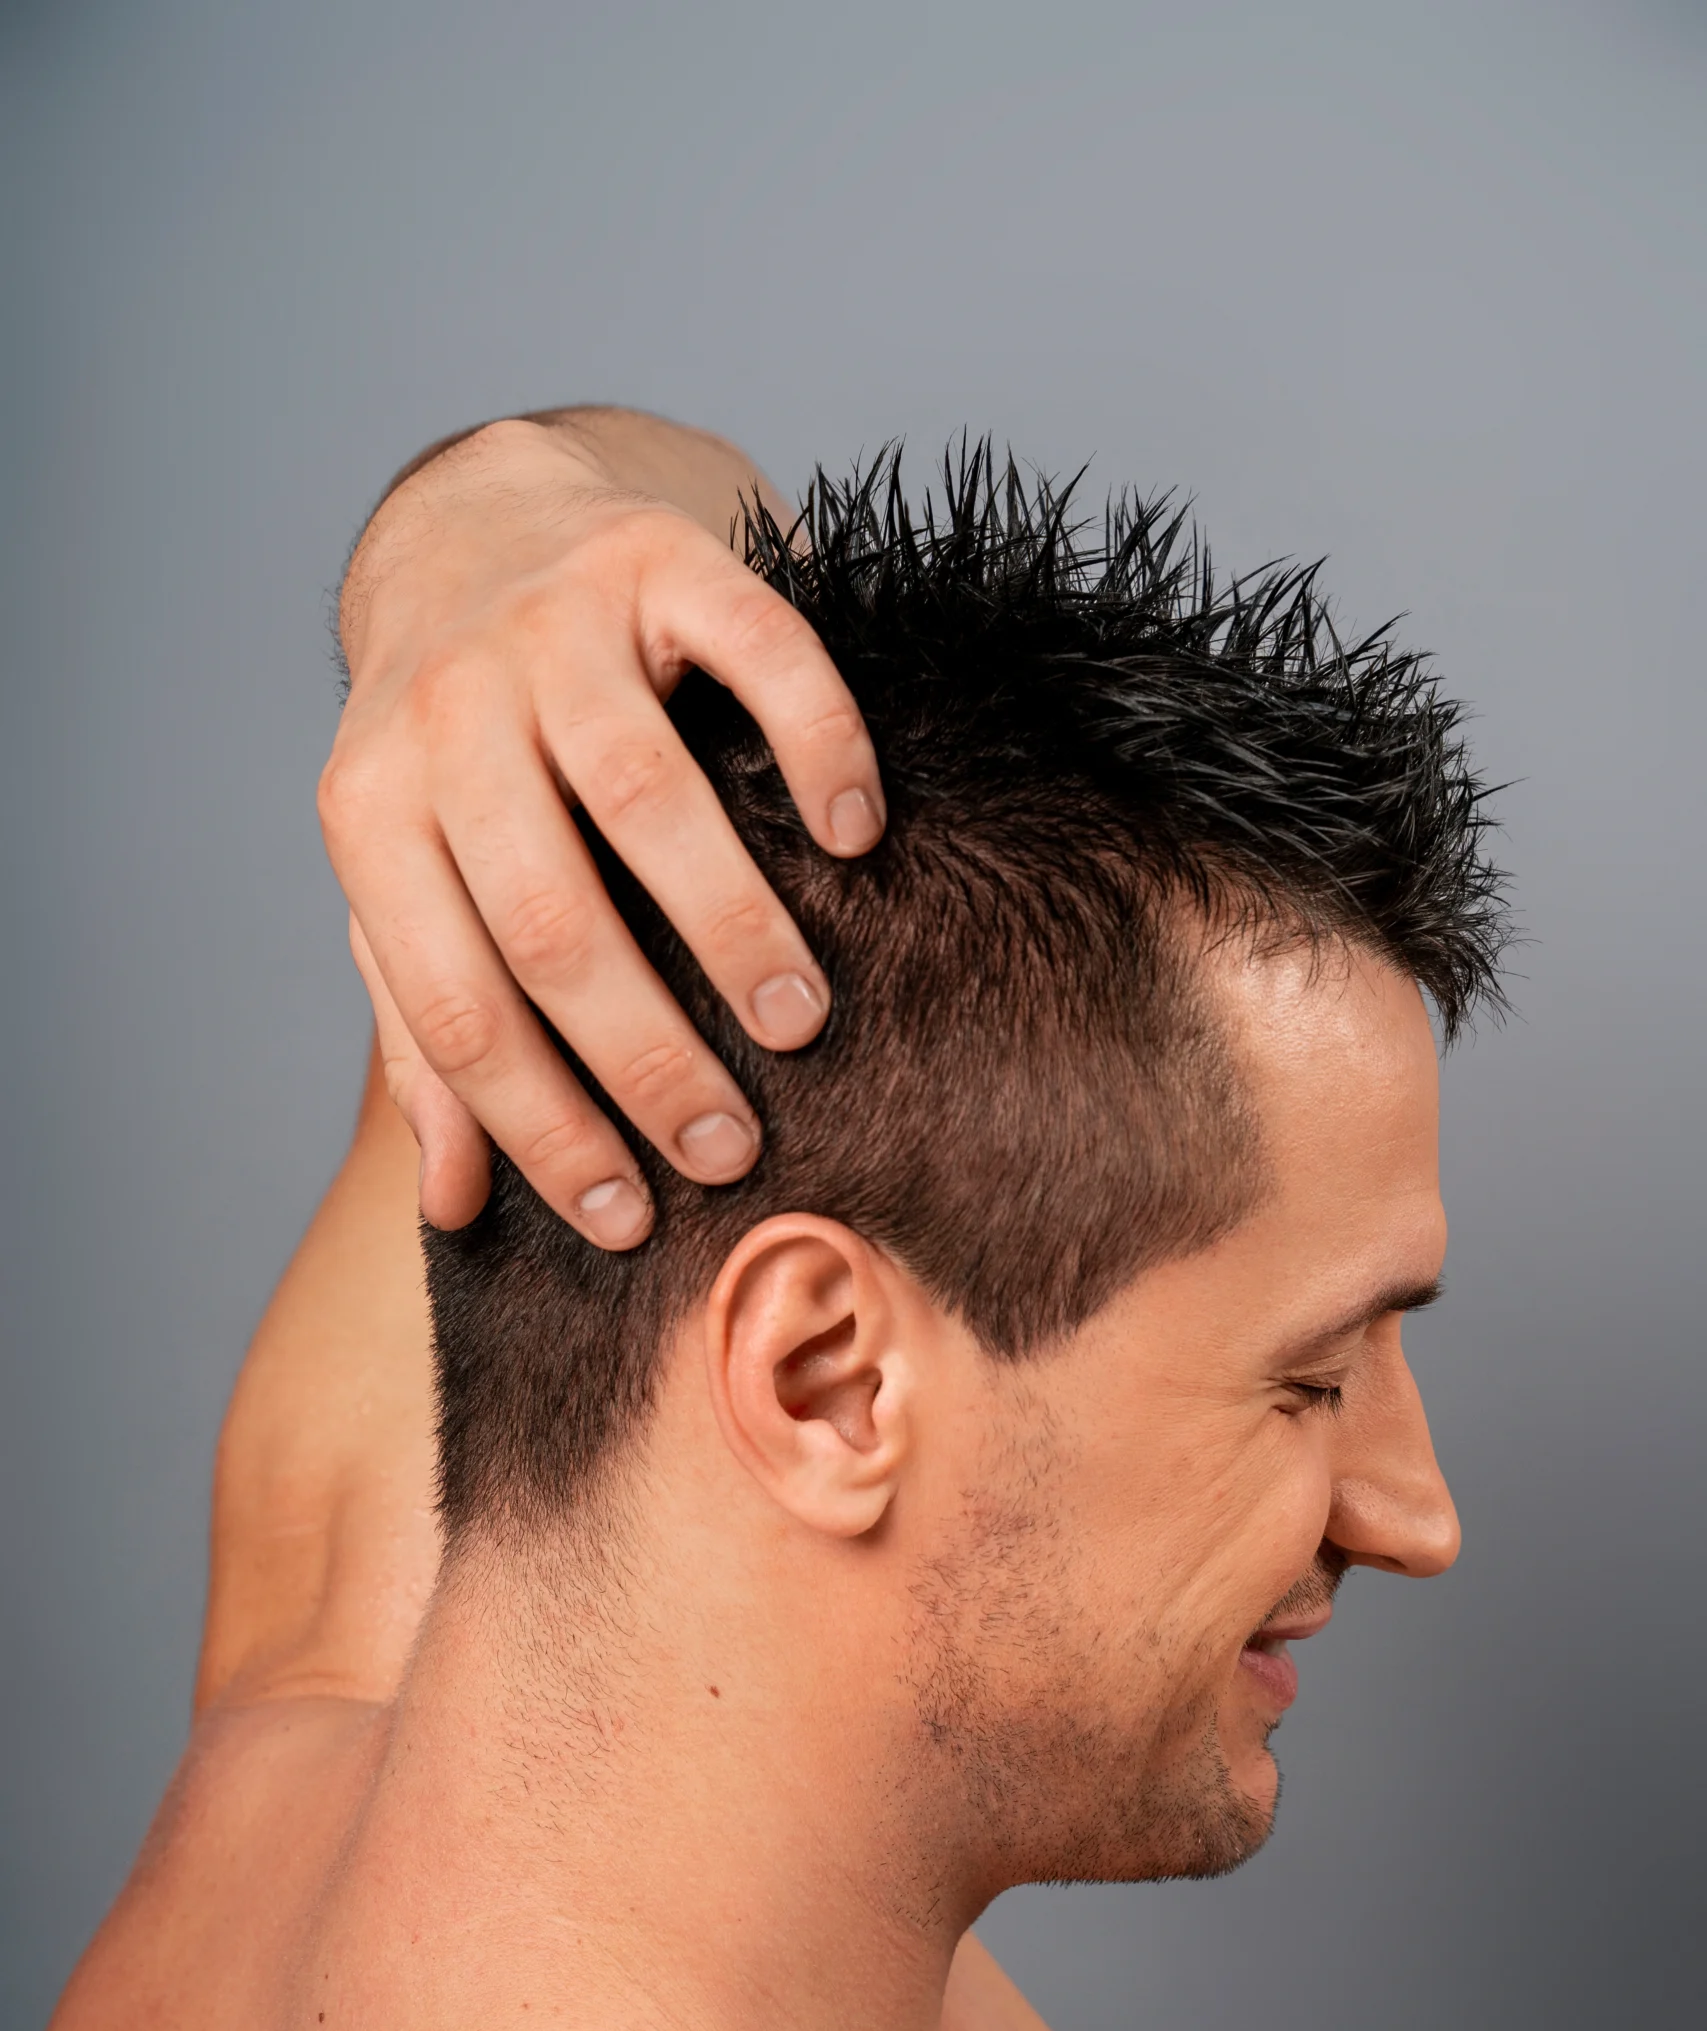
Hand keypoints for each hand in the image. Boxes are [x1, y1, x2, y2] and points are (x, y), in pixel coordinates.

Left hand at [319, 412, 884, 1244]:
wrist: (471, 525)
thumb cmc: (448, 753)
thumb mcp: (404, 884)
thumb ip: (426, 1032)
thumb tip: (456, 1205)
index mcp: (369, 814)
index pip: (455, 1004)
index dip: (541, 1125)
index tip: (629, 1219)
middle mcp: (446, 712)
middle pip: (549, 918)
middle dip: (646, 1055)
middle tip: (732, 1147)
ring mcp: (552, 622)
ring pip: (645, 795)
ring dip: (732, 924)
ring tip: (797, 1022)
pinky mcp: (656, 554)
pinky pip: (758, 650)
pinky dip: (817, 744)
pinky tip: (855, 835)